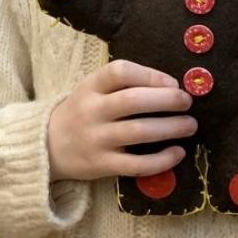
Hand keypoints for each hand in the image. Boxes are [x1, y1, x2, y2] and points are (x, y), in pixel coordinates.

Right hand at [46, 60, 194, 182]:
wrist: (47, 145)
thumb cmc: (81, 113)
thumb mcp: (91, 90)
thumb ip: (122, 86)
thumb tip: (171, 86)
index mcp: (90, 87)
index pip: (120, 72)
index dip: (150, 75)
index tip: (172, 83)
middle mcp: (91, 111)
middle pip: (133, 101)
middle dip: (167, 100)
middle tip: (187, 102)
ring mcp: (96, 139)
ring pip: (139, 132)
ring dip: (171, 127)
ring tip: (190, 125)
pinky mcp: (101, 165)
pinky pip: (136, 165)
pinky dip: (162, 160)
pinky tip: (178, 153)